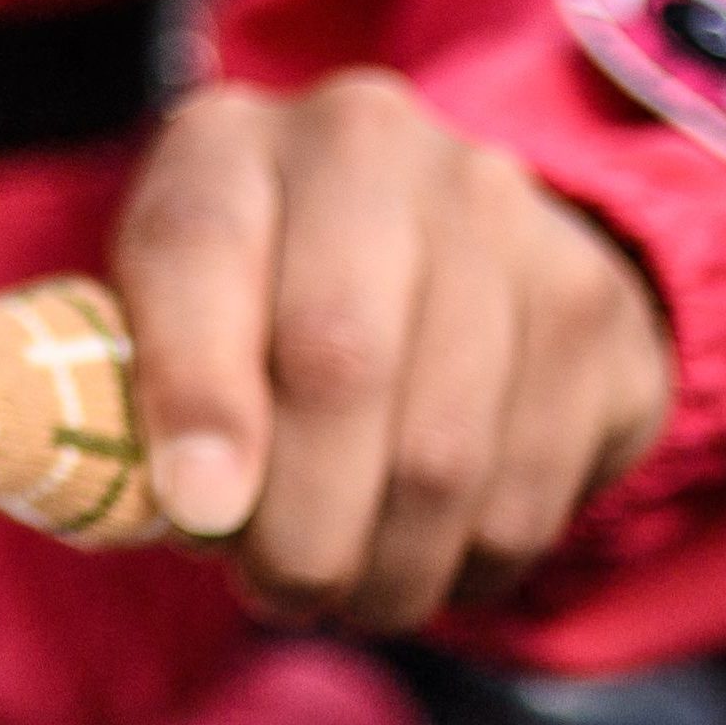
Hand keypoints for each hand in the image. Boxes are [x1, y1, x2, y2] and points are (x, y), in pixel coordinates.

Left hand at [110, 71, 672, 629]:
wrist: (428, 239)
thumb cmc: (252, 299)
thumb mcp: (159, 314)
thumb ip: (136, 391)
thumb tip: (194, 502)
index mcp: (231, 138)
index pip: (199, 248)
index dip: (195, 393)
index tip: (199, 513)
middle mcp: (370, 143)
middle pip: (338, 361)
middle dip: (297, 523)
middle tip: (274, 586)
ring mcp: (499, 211)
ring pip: (442, 452)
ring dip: (383, 566)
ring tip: (341, 584)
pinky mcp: (590, 301)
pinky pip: (531, 489)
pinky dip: (467, 563)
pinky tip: (423, 553)